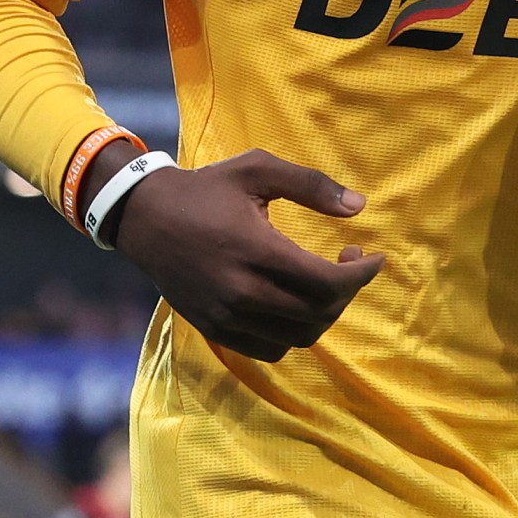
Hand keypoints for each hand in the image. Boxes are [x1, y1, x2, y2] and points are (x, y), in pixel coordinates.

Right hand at [109, 147, 384, 362]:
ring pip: (297, 337)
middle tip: (346, 262)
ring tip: (321, 284)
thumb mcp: (257, 169)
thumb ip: (310, 185)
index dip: (360, 274)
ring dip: (322, 314)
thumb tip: (360, 206)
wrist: (144, 217)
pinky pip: (269, 349)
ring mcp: (226, 316)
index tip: (373, 257)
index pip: (327, 283)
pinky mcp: (214, 330)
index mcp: (256, 250)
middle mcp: (242, 292)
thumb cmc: (205, 189)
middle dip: (345, 291)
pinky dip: (292, 333)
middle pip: (318, 313)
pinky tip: (292, 304)